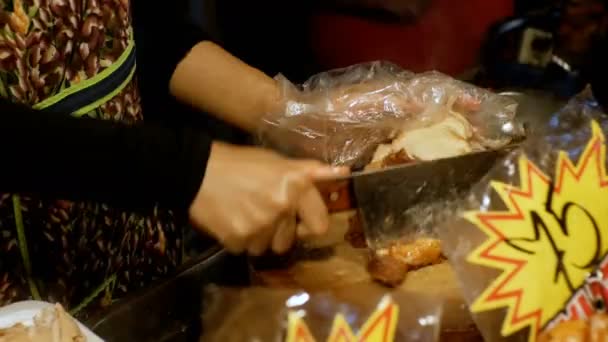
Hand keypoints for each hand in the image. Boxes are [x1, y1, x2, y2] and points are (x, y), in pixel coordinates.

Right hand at [189, 142, 347, 254]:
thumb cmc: (240, 163)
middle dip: (280, 231)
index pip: (320, 224)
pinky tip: (231, 219)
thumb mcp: (277, 162)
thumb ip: (310, 172)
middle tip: (263, 212)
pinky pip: (247, 249)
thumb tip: (343, 173)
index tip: (297, 218)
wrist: (196, 171)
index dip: (309, 223)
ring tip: (245, 214)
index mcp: (296, 186)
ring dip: (260, 237)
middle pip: (290, 241)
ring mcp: (259, 227)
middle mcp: (282, 208)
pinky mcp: (238, 240)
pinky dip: (240, 239)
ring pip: (268, 248)